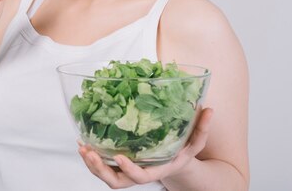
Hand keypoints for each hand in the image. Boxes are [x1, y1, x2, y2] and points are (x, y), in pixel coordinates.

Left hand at [78, 108, 213, 188]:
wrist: (175, 162)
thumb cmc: (183, 150)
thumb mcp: (195, 141)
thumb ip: (202, 128)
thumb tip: (209, 109)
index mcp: (157, 169)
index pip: (141, 177)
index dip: (129, 169)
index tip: (118, 157)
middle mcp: (140, 173)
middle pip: (116, 182)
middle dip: (99, 170)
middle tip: (89, 152)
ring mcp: (127, 171)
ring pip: (105, 175)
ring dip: (91, 164)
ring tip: (81, 146)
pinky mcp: (118, 165)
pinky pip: (102, 166)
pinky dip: (90, 157)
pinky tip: (82, 142)